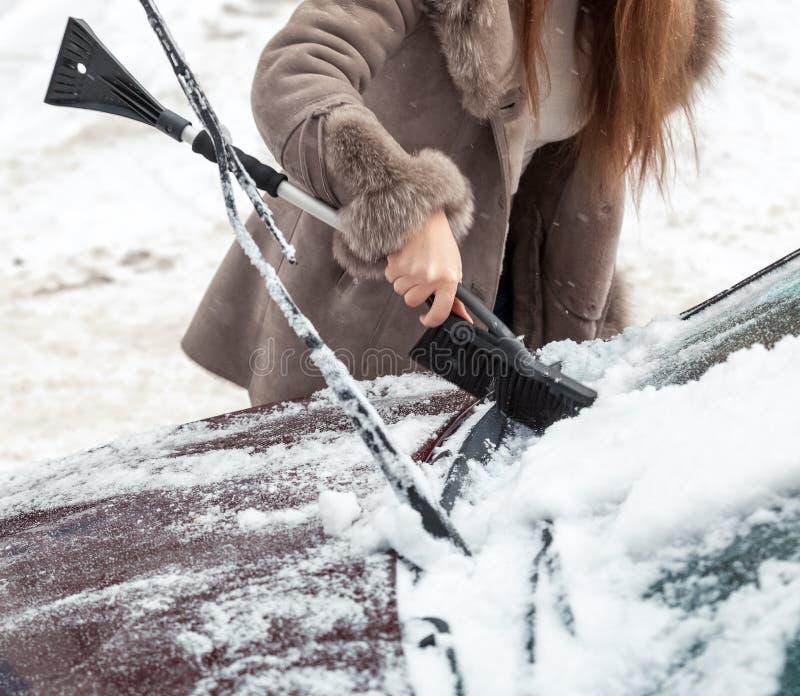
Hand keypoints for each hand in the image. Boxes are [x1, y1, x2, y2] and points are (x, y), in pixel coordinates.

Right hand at [385, 209, 470, 326]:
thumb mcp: (453, 267)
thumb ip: (454, 294)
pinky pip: (390, 278)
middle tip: (419, 276)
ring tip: (413, 263)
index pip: (441, 311)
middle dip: (413, 291)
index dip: (431, 320)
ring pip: (400, 290)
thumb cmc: (440, 242)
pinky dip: (395, 271)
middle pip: (412, 301)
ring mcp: (412, 271)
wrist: (424, 218)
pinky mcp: (397, 264)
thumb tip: (462, 316)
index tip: (426, 318)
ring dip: (404, 280)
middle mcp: (430, 277)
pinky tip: (404, 258)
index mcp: (449, 279)